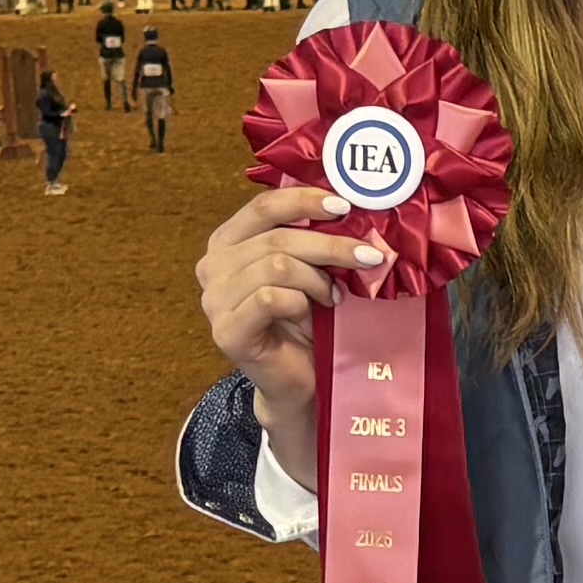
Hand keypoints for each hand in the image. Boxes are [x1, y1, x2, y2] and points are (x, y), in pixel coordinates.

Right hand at [196, 182, 390, 487]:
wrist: (301, 381)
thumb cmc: (306, 323)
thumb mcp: (309, 269)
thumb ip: (313, 238)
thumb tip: (352, 209)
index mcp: (228, 242)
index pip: (263, 207)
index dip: (304, 201)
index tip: (345, 207)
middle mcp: (213, 267)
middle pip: (276, 239)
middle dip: (330, 245)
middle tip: (369, 256)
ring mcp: (214, 301)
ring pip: (276, 266)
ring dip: (317, 278)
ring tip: (335, 296)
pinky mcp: (227, 332)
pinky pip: (270, 298)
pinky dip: (301, 301)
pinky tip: (314, 312)